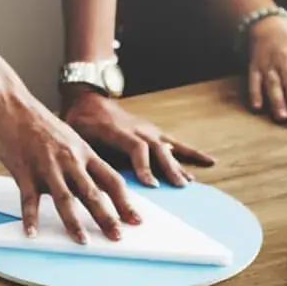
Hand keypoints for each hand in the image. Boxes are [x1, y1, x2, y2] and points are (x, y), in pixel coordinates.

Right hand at [0, 88, 139, 241]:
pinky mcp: (23, 169)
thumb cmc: (36, 120)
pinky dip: (30, 218)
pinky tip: (32, 233)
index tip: (136, 220)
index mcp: (83, 151)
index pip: (112, 180)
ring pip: (64, 199)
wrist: (8, 102)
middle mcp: (69, 159)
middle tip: (117, 237)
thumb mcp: (68, 137)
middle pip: (93, 193)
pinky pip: (28, 199)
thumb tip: (94, 184)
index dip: (125, 202)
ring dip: (74, 223)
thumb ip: (81, 161)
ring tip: (83, 241)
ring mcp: (46, 165)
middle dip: (107, 218)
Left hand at [62, 90, 215, 187]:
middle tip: (178, 186)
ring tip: (189, 182)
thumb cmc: (81, 120)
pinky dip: (192, 153)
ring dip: (179, 165)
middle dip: (168, 169)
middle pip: (157, 149)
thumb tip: (89, 181)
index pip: (136, 148)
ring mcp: (148, 130)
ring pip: (168, 148)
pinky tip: (209, 162)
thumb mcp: (77, 136)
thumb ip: (87, 155)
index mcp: (118, 131)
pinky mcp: (154, 133)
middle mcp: (137, 129)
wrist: (89, 99)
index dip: (144, 166)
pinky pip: (176, 144)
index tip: (150, 185)